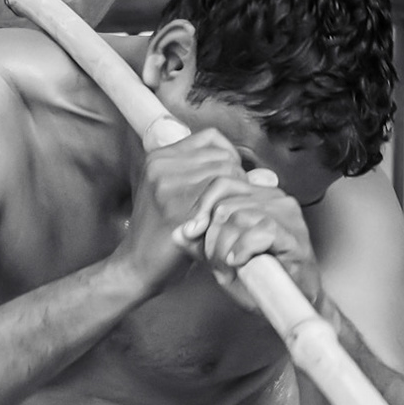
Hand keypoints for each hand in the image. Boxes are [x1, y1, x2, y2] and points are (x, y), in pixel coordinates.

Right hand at [116, 128, 247, 293]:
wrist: (135, 266)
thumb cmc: (161, 233)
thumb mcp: (174, 195)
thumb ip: (209, 177)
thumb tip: (267, 177)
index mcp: (159, 158)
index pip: (211, 138)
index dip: (229, 157)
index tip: (231, 180)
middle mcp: (162, 168)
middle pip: (224, 159)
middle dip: (237, 181)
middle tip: (232, 206)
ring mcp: (169, 189)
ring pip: (227, 178)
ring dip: (236, 199)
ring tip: (227, 218)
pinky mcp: (179, 212)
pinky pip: (223, 202)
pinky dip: (231, 215)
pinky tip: (224, 228)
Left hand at [181, 169, 321, 312]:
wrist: (292, 299)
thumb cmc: (260, 277)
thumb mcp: (222, 258)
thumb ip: (201, 244)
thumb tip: (177, 232)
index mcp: (257, 196)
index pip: (222, 184)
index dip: (201, 207)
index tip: (191, 231)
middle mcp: (274, 198)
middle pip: (226, 204)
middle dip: (213, 238)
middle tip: (218, 262)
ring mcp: (287, 214)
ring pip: (240, 217)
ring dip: (227, 247)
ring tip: (231, 266)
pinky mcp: (295, 235)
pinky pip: (261, 231)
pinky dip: (244, 248)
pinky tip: (240, 262)